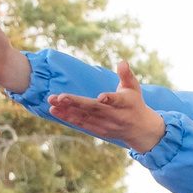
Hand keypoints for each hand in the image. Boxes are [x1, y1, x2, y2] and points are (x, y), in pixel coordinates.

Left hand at [41, 58, 167, 152]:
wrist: (140, 129)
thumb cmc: (134, 103)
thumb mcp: (134, 88)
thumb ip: (126, 75)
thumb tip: (122, 62)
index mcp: (126, 104)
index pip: (118, 101)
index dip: (110, 98)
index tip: (101, 97)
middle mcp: (116, 116)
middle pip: (95, 109)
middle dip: (77, 103)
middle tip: (60, 97)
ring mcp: (107, 125)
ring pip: (85, 117)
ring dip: (67, 109)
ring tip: (51, 101)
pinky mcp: (99, 130)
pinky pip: (81, 124)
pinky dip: (67, 117)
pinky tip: (55, 110)